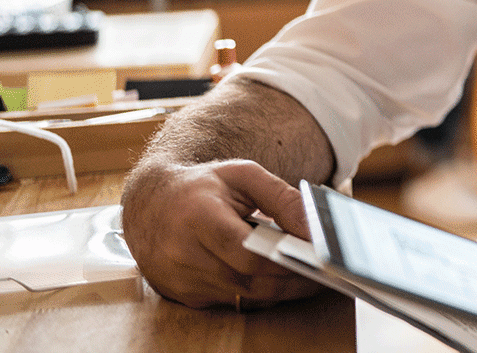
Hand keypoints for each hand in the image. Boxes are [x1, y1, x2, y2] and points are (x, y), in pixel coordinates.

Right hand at [120, 157, 320, 308]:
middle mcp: (182, 253)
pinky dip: (257, 292)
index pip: (247, 252)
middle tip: (326, 273)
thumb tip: (314, 228)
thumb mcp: (244, 175)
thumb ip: (282, 198)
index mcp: (197, 217)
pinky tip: (278, 280)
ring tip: (310, 275)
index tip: (319, 258)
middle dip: (292, 279)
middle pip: (248, 280)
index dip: (285, 259)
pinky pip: (230, 301)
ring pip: (242, 295)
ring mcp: (179, 280)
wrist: (150, 203)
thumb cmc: (202, 186)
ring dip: (280, 289)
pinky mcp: (182, 295)